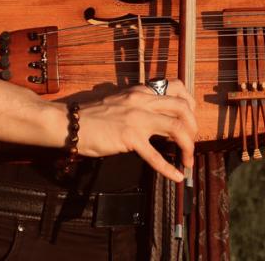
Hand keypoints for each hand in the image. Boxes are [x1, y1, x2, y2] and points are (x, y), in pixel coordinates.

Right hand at [73, 78, 196, 181]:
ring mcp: (137, 119)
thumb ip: (142, 106)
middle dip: (193, 127)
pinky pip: (155, 156)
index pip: (178, 87)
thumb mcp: (122, 102)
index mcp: (142, 91)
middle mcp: (143, 101)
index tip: (190, 119)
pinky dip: (169, 168)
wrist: (71, 123)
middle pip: (182, 108)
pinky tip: (176, 177)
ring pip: (176, 128)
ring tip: (188, 161)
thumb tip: (162, 121)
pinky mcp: (129, 138)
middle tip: (191, 143)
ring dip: (187, 146)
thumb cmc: (94, 116)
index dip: (190, 104)